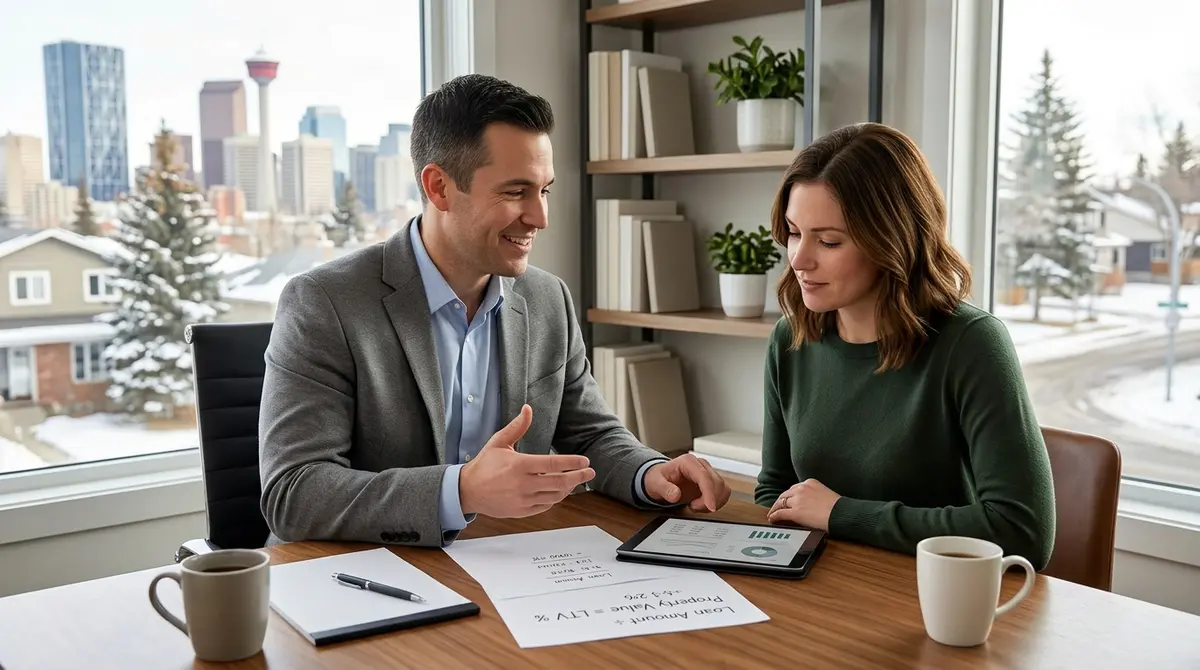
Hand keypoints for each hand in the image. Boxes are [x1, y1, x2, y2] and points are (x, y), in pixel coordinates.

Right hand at [459, 404, 595, 517]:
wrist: (467, 491)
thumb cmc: (484, 465)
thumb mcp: (499, 442)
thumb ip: (517, 426)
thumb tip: (528, 408)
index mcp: (519, 465)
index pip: (553, 464)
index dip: (572, 463)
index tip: (585, 461)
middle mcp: (523, 484)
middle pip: (559, 482)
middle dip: (578, 477)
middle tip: (590, 472)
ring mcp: (522, 500)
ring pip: (554, 496)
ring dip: (569, 488)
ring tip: (576, 480)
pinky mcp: (521, 511)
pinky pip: (545, 506)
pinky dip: (555, 499)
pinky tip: (559, 491)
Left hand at [643, 453, 730, 511]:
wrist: (660, 479)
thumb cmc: (658, 478)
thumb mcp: (655, 483)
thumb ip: (664, 488)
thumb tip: (676, 495)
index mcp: (688, 462)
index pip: (705, 477)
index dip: (710, 493)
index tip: (711, 507)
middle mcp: (700, 465)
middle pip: (717, 483)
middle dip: (708, 500)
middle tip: (693, 507)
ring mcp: (707, 473)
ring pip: (722, 488)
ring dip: (714, 502)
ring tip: (695, 506)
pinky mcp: (711, 482)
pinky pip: (722, 493)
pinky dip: (716, 502)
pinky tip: (702, 505)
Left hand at [767, 479, 839, 530]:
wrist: (841, 513)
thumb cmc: (838, 507)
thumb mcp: (825, 493)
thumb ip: (814, 494)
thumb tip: (809, 503)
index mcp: (809, 482)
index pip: (795, 488)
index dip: (789, 496)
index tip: (787, 500)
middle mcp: (801, 488)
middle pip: (786, 494)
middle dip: (780, 501)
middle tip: (777, 507)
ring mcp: (797, 500)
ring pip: (781, 503)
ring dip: (775, 508)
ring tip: (772, 514)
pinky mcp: (795, 512)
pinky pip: (780, 513)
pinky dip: (774, 516)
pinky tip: (772, 519)